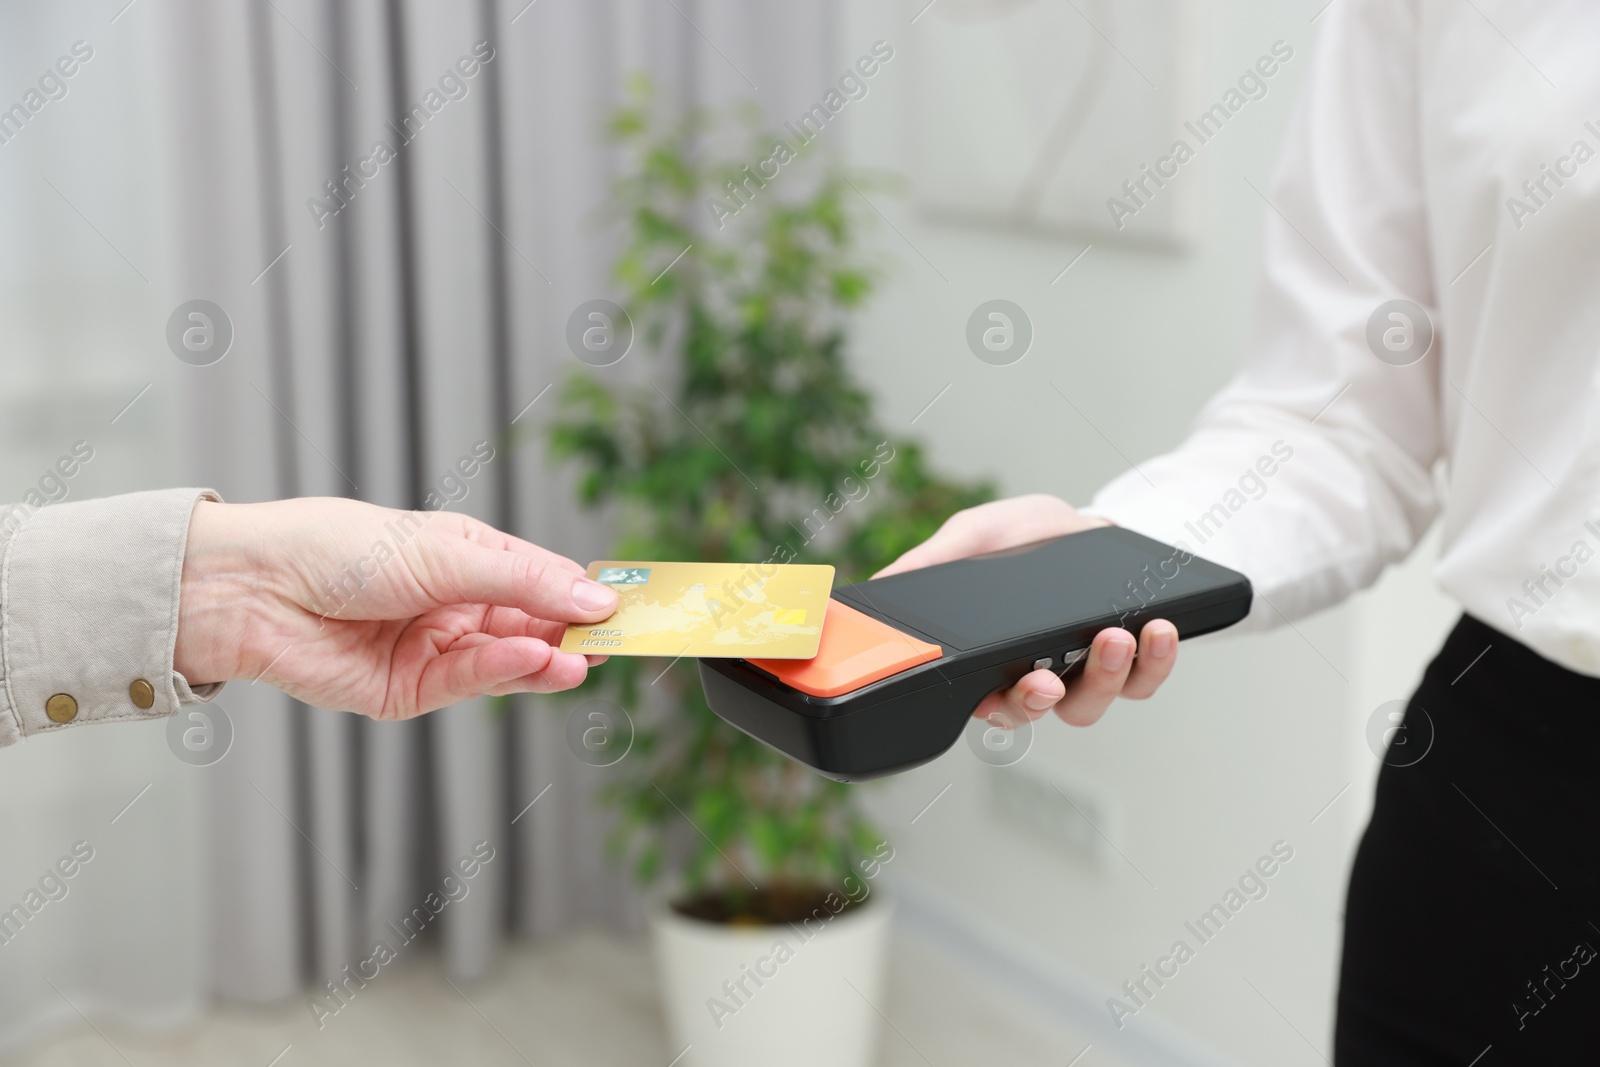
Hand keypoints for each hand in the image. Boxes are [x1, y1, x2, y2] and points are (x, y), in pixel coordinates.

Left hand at [172, 498, 617, 719]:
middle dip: (572, 634)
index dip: (582, 593)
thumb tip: (592, 598)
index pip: (541, 580)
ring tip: (581, 659)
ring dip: (545, 659)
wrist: (254, 591)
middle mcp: (454, 607)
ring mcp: (433, 650)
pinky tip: (533, 662)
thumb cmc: (336, 548)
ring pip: (507, 661)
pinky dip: (503, 674)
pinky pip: (468, 684)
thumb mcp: (444, 552)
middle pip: (531, 626)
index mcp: (466, 559)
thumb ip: (521, 581)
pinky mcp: (409, 692)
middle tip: (616, 642)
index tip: (625, 605)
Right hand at [875, 494, 1178, 727]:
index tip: (997, 693)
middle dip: (1039, 701)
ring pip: (1089, 704)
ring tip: (1116, 636)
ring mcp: (1084, 673)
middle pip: (1032, 712)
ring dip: (1104, 676)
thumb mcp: (973, 536)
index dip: (992, 706)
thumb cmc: (1024, 535)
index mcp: (991, 657)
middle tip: (1050, 679)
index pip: (983, 700)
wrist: (1088, 523)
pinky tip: (1155, 629)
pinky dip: (1154, 660)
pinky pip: (1143, 680)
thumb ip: (931, 562)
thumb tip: (876, 588)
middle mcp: (1035, 674)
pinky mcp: (1132, 662)